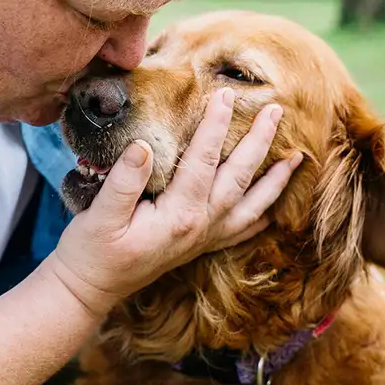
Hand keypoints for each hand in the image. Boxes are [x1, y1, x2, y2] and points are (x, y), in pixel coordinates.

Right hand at [47, 87, 303, 317]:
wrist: (88, 290)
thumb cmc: (90, 251)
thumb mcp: (98, 215)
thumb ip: (123, 182)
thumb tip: (143, 146)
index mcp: (178, 216)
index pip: (203, 161)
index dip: (214, 126)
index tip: (224, 95)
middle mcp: (199, 227)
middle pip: (239, 178)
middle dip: (259, 142)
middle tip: (277, 110)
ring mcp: (202, 239)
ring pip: (249, 205)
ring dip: (274, 180)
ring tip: (297, 157)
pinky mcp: (197, 246)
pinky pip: (240, 231)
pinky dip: (260, 215)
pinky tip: (272, 206)